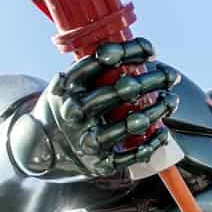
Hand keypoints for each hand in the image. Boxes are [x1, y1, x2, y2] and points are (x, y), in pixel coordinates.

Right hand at [9, 38, 178, 178]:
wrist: (41, 151)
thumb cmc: (64, 111)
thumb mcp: (65, 86)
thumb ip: (90, 71)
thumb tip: (133, 51)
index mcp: (69, 88)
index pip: (101, 61)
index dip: (130, 52)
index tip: (150, 50)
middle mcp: (77, 112)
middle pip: (123, 90)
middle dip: (153, 80)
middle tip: (171, 76)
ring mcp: (88, 139)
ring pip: (133, 123)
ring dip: (158, 110)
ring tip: (170, 101)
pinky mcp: (100, 162)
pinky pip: (133, 153)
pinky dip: (153, 142)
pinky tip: (163, 132)